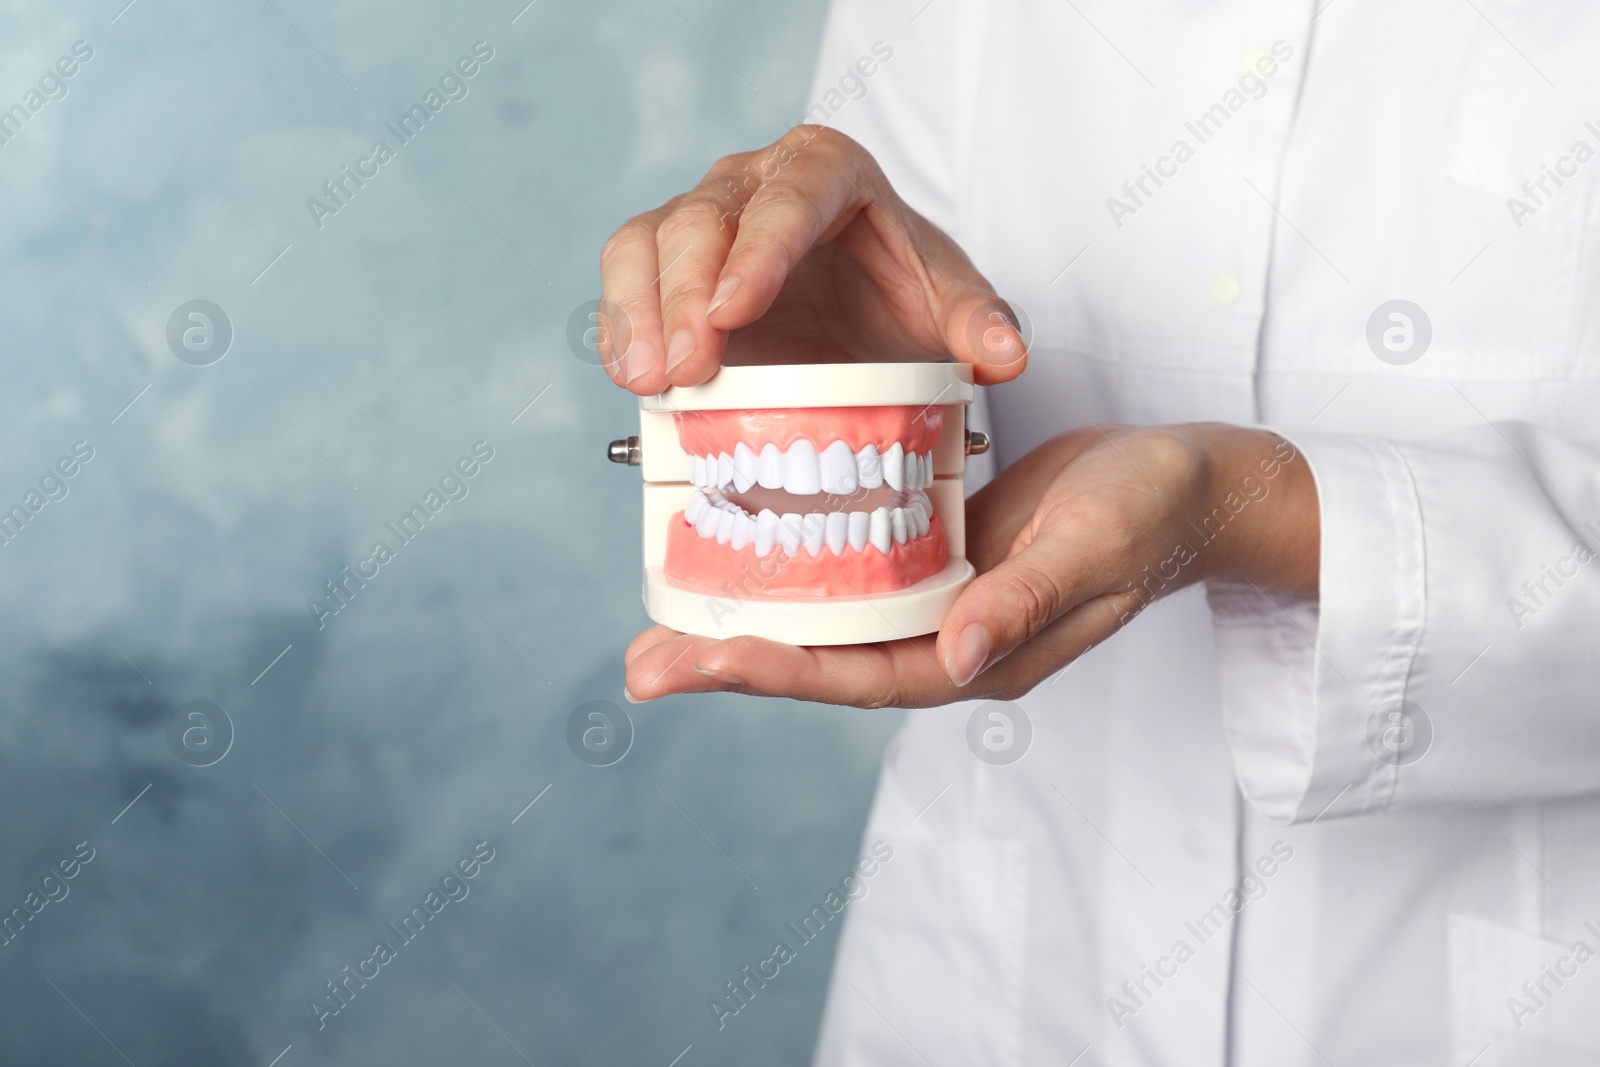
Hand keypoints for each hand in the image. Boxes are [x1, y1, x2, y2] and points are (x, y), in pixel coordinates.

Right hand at [596, 126, 1027, 393]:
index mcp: (828, 170)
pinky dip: (621, 328)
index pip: (790, 196)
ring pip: (647, 241)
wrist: (863, 312)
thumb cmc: (898, 294)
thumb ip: (979, 322)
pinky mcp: (663, 265)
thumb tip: (1006, 354)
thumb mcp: (947, 306)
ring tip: (650, 380)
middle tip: (689, 368)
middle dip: (687, 295)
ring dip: (640, 312)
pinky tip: (634, 378)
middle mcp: (754, 182)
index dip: (758, 252)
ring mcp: (701, 220)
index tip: (736, 312)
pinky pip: (625, 279)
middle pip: (704, 218)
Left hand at [624, 424, 1318, 707]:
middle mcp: (941, 638)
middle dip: (730, 662)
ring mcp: (931, 599)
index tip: (696, 662)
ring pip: (824, 619)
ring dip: (745, 621)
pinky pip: (847, 571)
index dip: (776, 670)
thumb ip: (1024, 602)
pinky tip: (734, 545)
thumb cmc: (1148, 513)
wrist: (1181, 482)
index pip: (858, 675)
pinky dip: (789, 565)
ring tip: (656, 622)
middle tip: (637, 666)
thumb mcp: (1092, 548)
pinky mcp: (927, 553)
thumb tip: (954, 655)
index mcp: (975, 654)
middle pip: (821, 659)